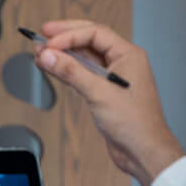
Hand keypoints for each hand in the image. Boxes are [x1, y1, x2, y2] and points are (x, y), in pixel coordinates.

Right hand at [35, 19, 185, 185]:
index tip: (49, 42)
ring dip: (64, 54)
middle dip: (65, 37)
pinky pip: (84, 73)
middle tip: (43, 34)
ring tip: (42, 53)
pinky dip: (68, 70)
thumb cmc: (135, 123)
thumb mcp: (98, 93)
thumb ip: (71, 72)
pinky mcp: (106, 91)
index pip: (94, 33)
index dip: (69, 35)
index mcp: (128, 55)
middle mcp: (122, 62)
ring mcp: (114, 77)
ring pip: (85, 57)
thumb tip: (49, 55)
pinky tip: (53, 68)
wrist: (144, 151)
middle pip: (89, 40)